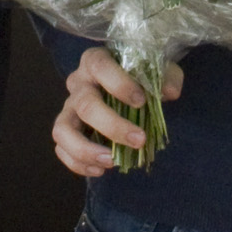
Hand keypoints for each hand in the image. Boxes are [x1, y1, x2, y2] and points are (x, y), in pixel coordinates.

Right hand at [55, 48, 181, 179]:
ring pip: (62, 130)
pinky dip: (78, 164)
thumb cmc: (139, 79)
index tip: (141, 101)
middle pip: (85, 104)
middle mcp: (77, 84)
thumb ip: (167, 77)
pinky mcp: (66, 131)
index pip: (99, 66)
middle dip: (112, 126)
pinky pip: (61, 149)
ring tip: (111, 162)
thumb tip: (170, 92)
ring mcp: (68, 108)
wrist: (124, 90)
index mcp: (95, 61)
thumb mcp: (158, 71)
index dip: (118, 84)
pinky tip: (101, 170)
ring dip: (86, 149)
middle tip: (139, 140)